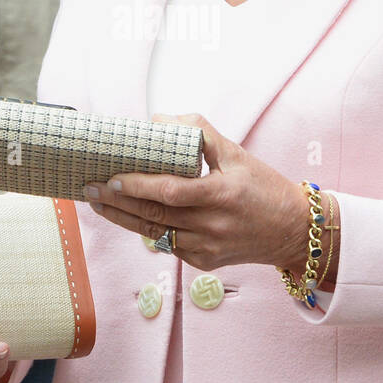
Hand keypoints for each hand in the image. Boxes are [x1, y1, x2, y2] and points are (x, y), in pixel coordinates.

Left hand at [84, 113, 310, 274]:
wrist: (293, 231)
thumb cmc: (264, 187)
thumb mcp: (237, 154)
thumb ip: (199, 134)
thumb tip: (158, 121)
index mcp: (221, 196)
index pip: (171, 192)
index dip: (139, 186)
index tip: (112, 177)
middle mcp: (212, 226)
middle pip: (154, 215)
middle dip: (117, 202)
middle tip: (89, 189)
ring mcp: (206, 248)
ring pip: (154, 234)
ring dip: (123, 219)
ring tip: (98, 203)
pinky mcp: (203, 262)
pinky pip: (167, 244)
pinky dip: (147, 229)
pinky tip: (128, 216)